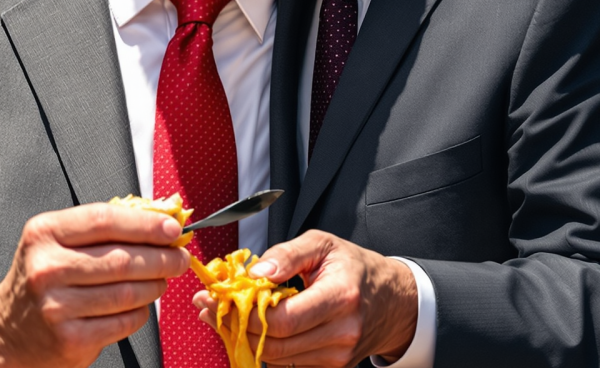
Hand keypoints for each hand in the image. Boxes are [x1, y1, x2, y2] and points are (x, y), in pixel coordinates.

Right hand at [0, 203, 189, 367]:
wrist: (5, 330)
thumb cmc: (41, 275)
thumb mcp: (57, 240)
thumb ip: (100, 227)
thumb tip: (157, 219)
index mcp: (45, 233)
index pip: (105, 221)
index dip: (145, 223)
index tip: (172, 227)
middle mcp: (48, 268)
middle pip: (121, 259)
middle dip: (160, 257)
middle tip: (179, 256)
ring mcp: (57, 307)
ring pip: (126, 293)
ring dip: (155, 285)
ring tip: (164, 278)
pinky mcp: (69, 340)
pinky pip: (121, 322)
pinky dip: (140, 312)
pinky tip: (142, 304)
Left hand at [193, 231, 416, 367]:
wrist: (392, 300)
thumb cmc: (353, 266)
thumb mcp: (323, 244)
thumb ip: (288, 254)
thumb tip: (255, 273)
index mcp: (339, 297)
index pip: (282, 319)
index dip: (244, 310)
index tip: (219, 295)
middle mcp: (341, 333)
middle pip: (275, 344)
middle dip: (235, 326)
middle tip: (208, 306)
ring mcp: (337, 357)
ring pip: (277, 358)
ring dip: (243, 339)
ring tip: (220, 315)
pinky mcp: (331, 367)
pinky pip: (288, 364)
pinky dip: (263, 347)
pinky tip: (246, 328)